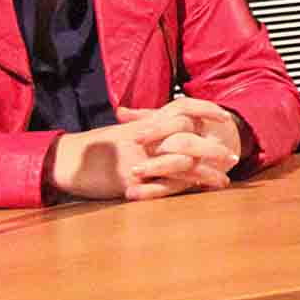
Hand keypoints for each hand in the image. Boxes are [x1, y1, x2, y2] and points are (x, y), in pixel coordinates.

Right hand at [43, 104, 240, 202]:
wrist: (67, 160)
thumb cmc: (93, 148)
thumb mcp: (121, 133)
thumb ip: (143, 127)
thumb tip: (158, 123)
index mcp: (146, 123)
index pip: (182, 107)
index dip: (205, 109)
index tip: (223, 115)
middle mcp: (148, 137)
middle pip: (189, 136)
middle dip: (213, 146)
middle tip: (232, 156)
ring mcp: (143, 157)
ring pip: (183, 160)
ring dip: (206, 170)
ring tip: (224, 179)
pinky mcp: (136, 177)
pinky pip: (166, 181)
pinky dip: (186, 186)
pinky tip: (200, 192)